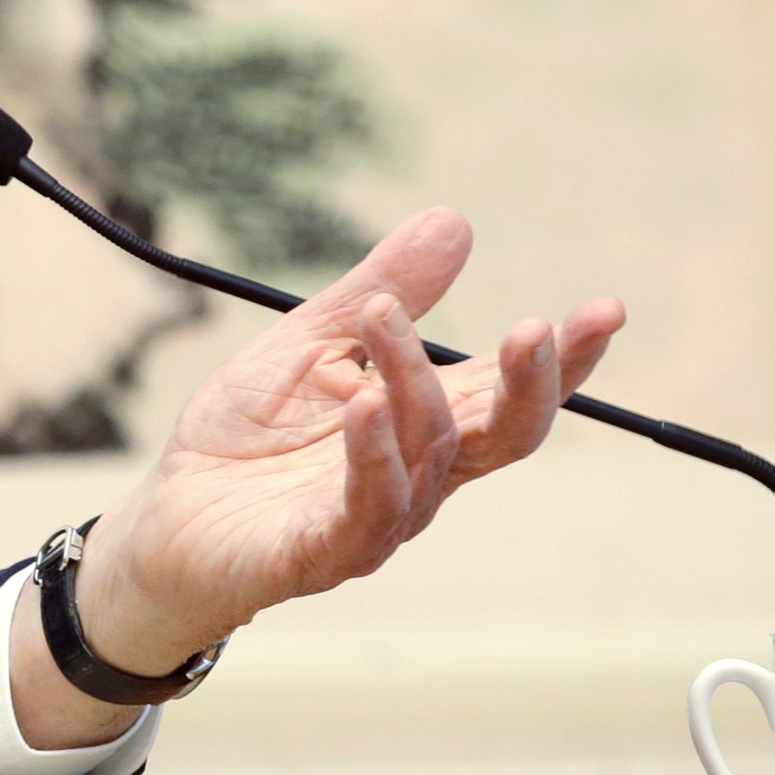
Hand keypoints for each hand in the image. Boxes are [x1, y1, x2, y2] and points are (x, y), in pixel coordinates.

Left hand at [63, 208, 624, 689]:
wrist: (168, 521)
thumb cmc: (244, 439)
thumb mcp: (307, 343)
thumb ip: (379, 291)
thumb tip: (453, 221)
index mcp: (426, 422)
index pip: (511, 390)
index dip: (564, 358)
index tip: (607, 309)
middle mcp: (420, 474)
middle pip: (504, 435)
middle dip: (532, 384)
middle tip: (537, 328)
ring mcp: (377, 518)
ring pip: (429, 456)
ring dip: (414, 385)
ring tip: (384, 320)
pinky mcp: (322, 553)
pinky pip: (366, 510)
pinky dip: (371, 456)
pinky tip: (363, 405)